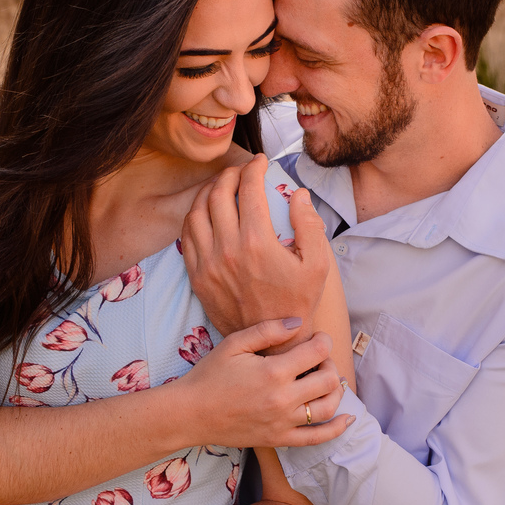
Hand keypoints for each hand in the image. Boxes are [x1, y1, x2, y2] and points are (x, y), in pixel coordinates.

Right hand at [174, 318, 352, 448]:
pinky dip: (336, 429)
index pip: (317, 352)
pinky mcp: (279, 439)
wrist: (190, 413)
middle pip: (328, 380)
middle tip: (319, 360)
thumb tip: (298, 323)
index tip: (317, 338)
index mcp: (273, 372)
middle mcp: (283, 399)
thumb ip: (268, 330)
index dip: (323, 341)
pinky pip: (316, 438)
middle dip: (329, 364)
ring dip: (335, 391)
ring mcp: (283, 422)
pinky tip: (347, 418)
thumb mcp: (234, 344)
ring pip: (328, 408)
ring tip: (326, 381)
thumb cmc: (209, 375)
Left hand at [182, 155, 330, 348]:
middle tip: (240, 171)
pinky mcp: (197, 276)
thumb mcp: (317, 265)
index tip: (260, 162)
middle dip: (230, 174)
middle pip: (219, 194)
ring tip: (221, 187)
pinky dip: (194, 217)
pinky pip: (186, 237)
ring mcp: (208, 264)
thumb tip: (299, 193)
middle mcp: (228, 249)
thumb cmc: (298, 302)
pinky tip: (205, 212)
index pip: (250, 189)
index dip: (254, 168)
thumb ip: (310, 225)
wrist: (273, 343)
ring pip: (197, 212)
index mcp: (257, 242)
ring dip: (208, 192)